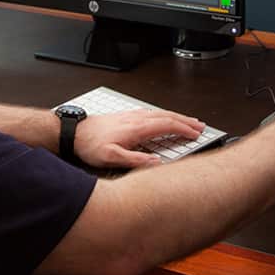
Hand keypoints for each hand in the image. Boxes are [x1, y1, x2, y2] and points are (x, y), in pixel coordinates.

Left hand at [74, 109, 204, 168]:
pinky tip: (163, 117)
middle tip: (200, 125)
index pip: (166, 125)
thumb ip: (135, 160)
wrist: (74, 132)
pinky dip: (163, 114)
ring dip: (176, 116)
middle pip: (166, 116)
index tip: (196, 133)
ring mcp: (130, 116)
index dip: (183, 129)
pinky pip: (150, 112)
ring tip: (188, 120)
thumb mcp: (111, 158)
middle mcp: (135, 119)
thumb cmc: (90, 145)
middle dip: (185, 120)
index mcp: (136, 128)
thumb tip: (157, 162)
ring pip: (159, 113)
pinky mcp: (125, 116)